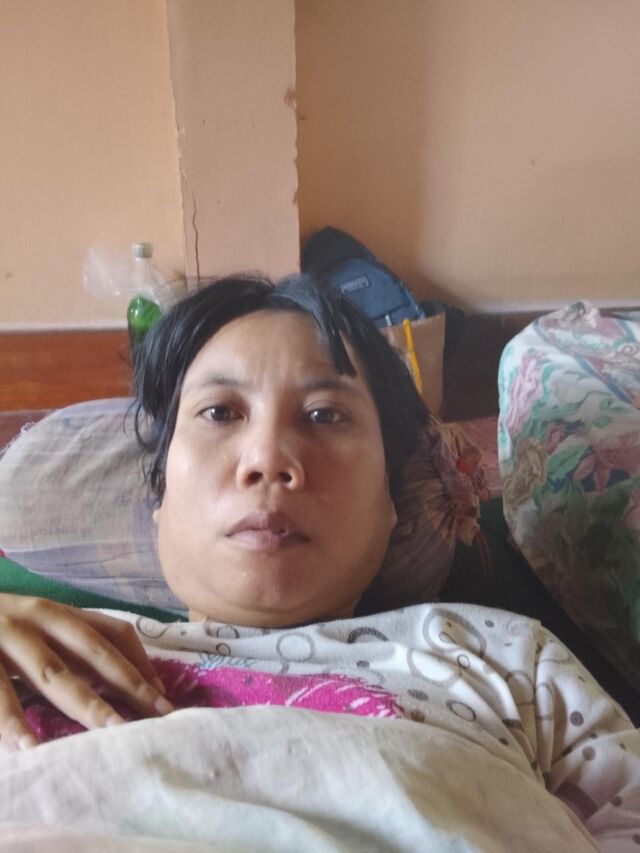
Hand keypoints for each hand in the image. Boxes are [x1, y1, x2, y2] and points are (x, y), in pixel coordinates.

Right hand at [0, 594, 172, 750]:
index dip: (142, 664)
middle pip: (93, 653)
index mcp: (61, 611)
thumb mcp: (39, 626)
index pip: (114, 633)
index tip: (164, 700)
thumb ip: (73, 647)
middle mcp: (40, 616)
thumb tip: (127, 681)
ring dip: (84, 704)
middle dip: (127, 685)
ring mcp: (7, 633)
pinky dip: (12, 720)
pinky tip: (27, 747)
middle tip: (154, 718)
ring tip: (110, 733)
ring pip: (51, 673)